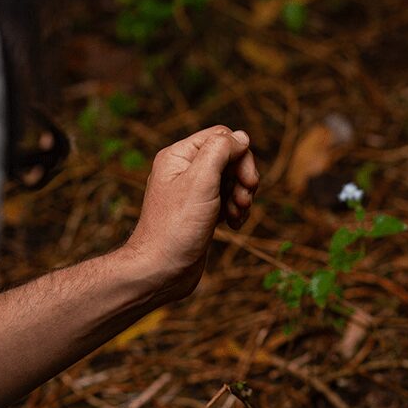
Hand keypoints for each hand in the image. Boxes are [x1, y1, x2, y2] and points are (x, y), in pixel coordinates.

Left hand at [124, 125, 259, 300]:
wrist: (161, 271)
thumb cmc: (176, 229)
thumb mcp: (200, 181)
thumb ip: (221, 151)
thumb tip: (241, 137)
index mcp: (179, 156)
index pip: (221, 137)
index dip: (240, 155)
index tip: (247, 181)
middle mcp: (184, 170)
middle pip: (229, 158)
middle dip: (243, 178)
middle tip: (244, 199)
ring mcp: (193, 193)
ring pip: (231, 180)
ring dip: (241, 196)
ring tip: (236, 215)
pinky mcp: (201, 212)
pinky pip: (227, 200)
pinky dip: (236, 210)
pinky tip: (233, 224)